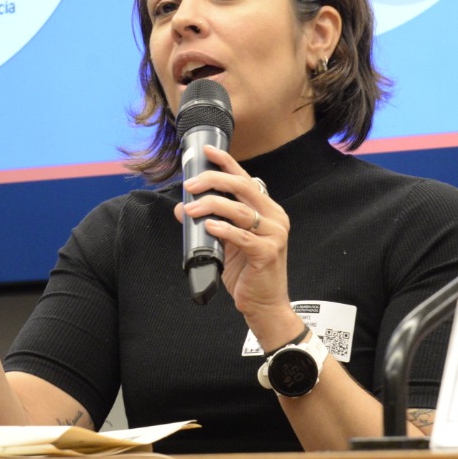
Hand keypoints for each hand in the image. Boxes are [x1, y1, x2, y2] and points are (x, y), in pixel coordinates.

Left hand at [175, 145, 300, 349]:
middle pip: (243, 187)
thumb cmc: (248, 274)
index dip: (226, 162)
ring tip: (190, 209)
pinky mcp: (267, 253)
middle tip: (189, 185)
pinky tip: (208, 226)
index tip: (207, 151)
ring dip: (211, 206)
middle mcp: (275, 217)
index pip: (246, 179)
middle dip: (213, 180)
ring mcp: (274, 234)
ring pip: (239, 209)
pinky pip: (241, 235)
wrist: (266, 307)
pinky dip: (222, 229)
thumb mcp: (227, 244)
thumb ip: (211, 224)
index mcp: (267, 210)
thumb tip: (182, 209)